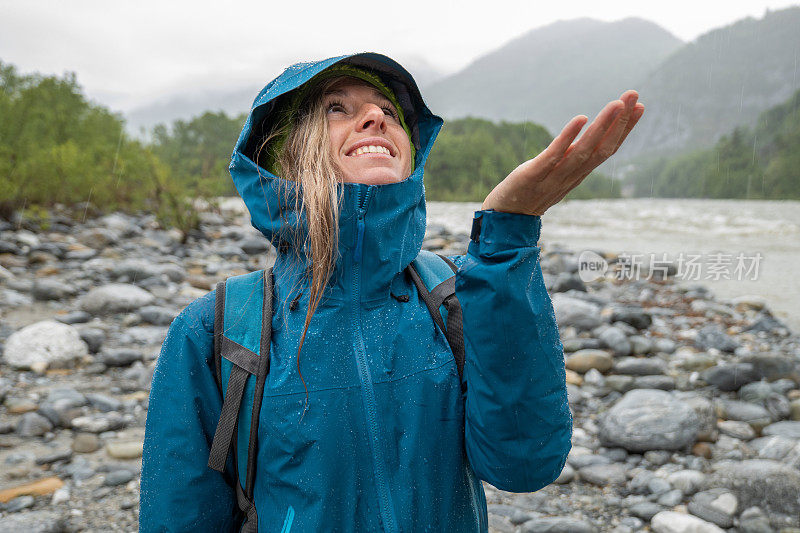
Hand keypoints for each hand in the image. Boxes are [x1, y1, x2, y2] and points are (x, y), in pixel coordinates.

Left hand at [481, 90, 643, 215]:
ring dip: (602, 126)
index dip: (625, 129)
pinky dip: (568, 137)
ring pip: (583, 151)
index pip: (607, 150)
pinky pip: (553, 156)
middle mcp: (571, 176)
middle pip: (602, 148)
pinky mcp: (533, 175)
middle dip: (620, 122)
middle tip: (634, 95)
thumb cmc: (530, 191)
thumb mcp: (556, 172)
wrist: (504, 217)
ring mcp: (553, 177)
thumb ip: (571, 156)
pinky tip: (581, 119)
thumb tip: (586, 135)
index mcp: (578, 173)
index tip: (640, 106)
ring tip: (616, 104)